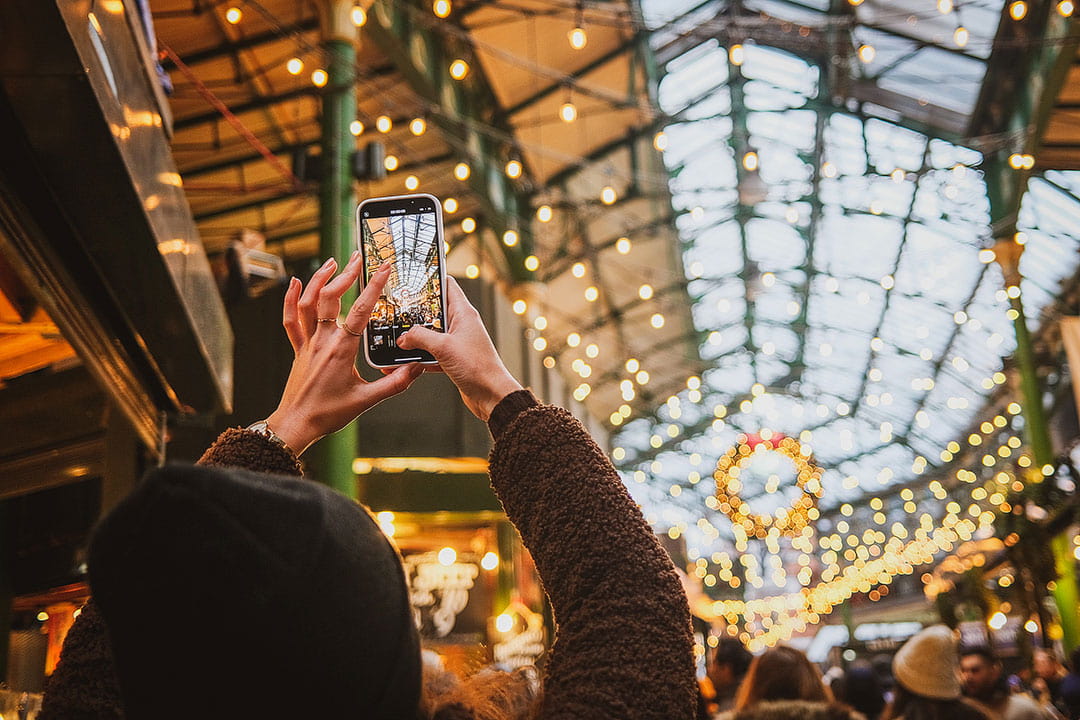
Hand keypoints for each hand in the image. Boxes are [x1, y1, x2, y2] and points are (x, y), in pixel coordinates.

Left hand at [265, 254, 423, 452]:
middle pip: (331, 297)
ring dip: (319, 279)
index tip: (383, 269)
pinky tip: (296, 283)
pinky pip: (291, 319)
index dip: (373, 286)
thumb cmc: (328, 414)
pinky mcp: (297, 349)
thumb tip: (417, 370)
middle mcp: (322, 341)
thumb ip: (394, 384)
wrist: (297, 424)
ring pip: (308, 302)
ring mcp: (307, 343)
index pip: (360, 311)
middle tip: (358, 257)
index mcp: (341, 350)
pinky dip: (291, 298)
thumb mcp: (367, 400)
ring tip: (334, 263)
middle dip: (346, 274)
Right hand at [397, 276, 521, 420]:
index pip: (447, 286)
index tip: (412, 276)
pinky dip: (420, 356)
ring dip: (415, 337)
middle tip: (396, 309)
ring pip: (431, 333)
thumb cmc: (478, 368)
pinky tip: (406, 361)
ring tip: (397, 337)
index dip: (431, 279)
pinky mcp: (454, 359)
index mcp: (464, 313)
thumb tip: (403, 337)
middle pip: (434, 310)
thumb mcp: (444, 347)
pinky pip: (433, 353)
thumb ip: (420, 337)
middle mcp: (461, 325)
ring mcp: (458, 342)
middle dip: (416, 311)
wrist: (492, 396)